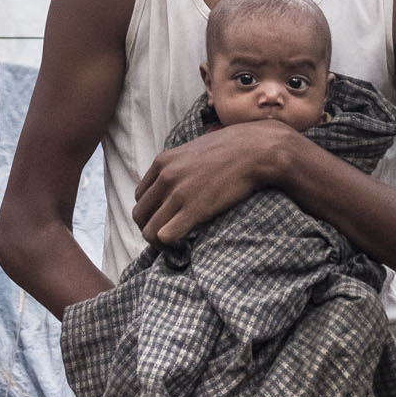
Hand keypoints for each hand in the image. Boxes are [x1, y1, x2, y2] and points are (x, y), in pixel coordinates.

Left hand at [134, 120, 292, 244]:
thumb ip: (180, 164)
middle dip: (149, 228)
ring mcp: (179, 194)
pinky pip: (165, 235)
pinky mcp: (194, 209)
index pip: (140, 196)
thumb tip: (179, 180)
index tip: (163, 219)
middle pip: (140, 214)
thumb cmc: (231, 149)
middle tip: (165, 236)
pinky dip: (169, 245)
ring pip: (149, 230)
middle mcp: (166, 177)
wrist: (255, 150)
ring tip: (172, 247)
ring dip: (157, 242)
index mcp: (163, 162)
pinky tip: (182, 245)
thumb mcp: (195, 150)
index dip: (150, 211)